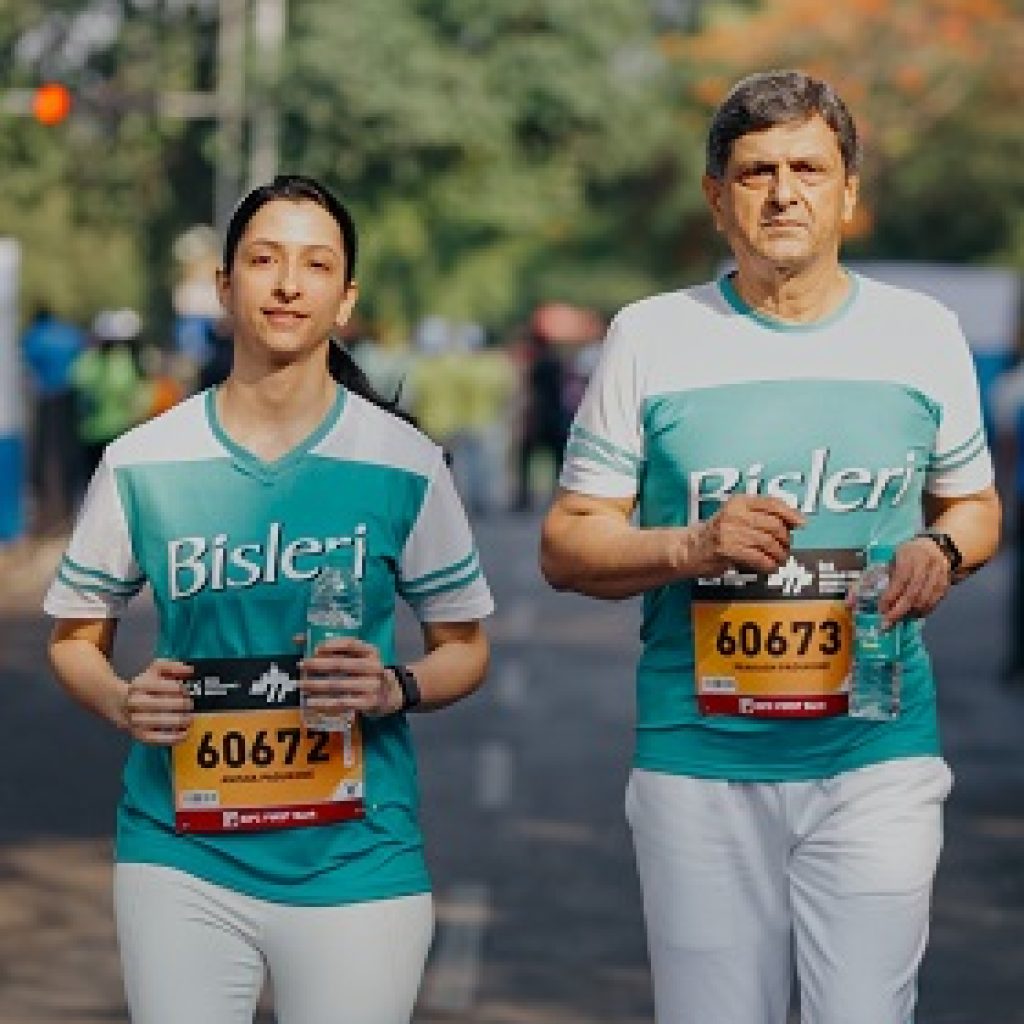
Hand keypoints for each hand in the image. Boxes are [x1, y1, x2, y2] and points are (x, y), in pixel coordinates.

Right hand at [121, 659, 193, 744]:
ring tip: (189, 719)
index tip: (186, 690)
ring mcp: (135, 720)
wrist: (118, 703)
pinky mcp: (139, 735)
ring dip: (179, 721)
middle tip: (190, 705)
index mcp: (140, 685)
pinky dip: (172, 738)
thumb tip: (189, 670)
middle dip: (182, 705)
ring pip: (161, 721)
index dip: (180, 689)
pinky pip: (156, 738)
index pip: (164, 687)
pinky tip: (184, 734)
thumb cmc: (144, 686)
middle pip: (164, 704)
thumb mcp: (155, 669)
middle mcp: (135, 703)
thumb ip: (172, 666)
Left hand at [300, 637, 402, 718]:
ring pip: (337, 685)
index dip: (331, 645)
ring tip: (301, 685)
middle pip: (340, 664)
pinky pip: (341, 703)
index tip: (314, 649)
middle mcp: (373, 667)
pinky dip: (324, 703)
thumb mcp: (358, 656)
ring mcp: (371, 686)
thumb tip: (297, 639)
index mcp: (371, 651)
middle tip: (300, 666)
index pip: (350, 643)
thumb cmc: (366, 671)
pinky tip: (310, 702)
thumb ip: (333, 647)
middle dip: (317, 665)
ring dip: (316, 686)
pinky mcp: (367, 703)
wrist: (390, 694)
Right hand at [689, 496, 806, 575]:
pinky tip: (769, 567)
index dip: (790, 513)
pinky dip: (769, 564)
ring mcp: (730, 532)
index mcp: (739, 502)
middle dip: (785, 539)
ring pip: (768, 543)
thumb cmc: (718, 533)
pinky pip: (759, 558)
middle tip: (785, 547)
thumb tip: (794, 521)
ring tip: (779, 559)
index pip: (771, 503)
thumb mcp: (736, 515)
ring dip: (779, 554)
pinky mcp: (727, 550)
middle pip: (774, 525)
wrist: (689, 548)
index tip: (801, 524)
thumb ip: (760, 515)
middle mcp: (735, 514)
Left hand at [877, 537, 951, 627]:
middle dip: (898, 611)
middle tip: (887, 623)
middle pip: (913, 594)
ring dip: (910, 613)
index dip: (890, 597)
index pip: (899, 580)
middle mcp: (925, 566)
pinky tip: (913, 615)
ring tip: (898, 620)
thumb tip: (849, 602)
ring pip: (925, 600)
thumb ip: (870, 579)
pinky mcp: (946, 584)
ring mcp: (938, 575)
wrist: (937, 547)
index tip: (880, 609)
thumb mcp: (890, 560)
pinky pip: (935, 602)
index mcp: (908, 558)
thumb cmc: (907, 555)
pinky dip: (923, 611)